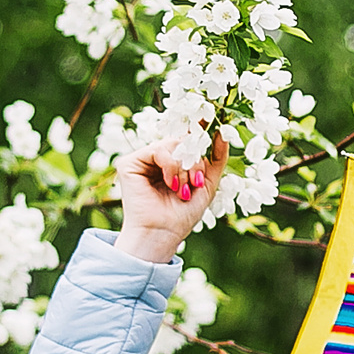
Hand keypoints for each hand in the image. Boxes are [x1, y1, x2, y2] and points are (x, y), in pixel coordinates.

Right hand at [115, 138, 229, 263]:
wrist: (163, 234)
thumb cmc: (182, 215)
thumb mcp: (207, 184)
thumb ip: (216, 158)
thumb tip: (223, 132)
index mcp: (174, 162)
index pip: (188, 139)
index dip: (201, 129)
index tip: (216, 120)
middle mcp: (157, 158)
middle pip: (183, 141)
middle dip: (195, 161)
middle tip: (196, 182)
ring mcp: (143, 159)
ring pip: (173, 144)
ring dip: (184, 168)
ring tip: (183, 189)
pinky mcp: (130, 163)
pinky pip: (158, 149)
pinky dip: (170, 166)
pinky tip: (170, 184)